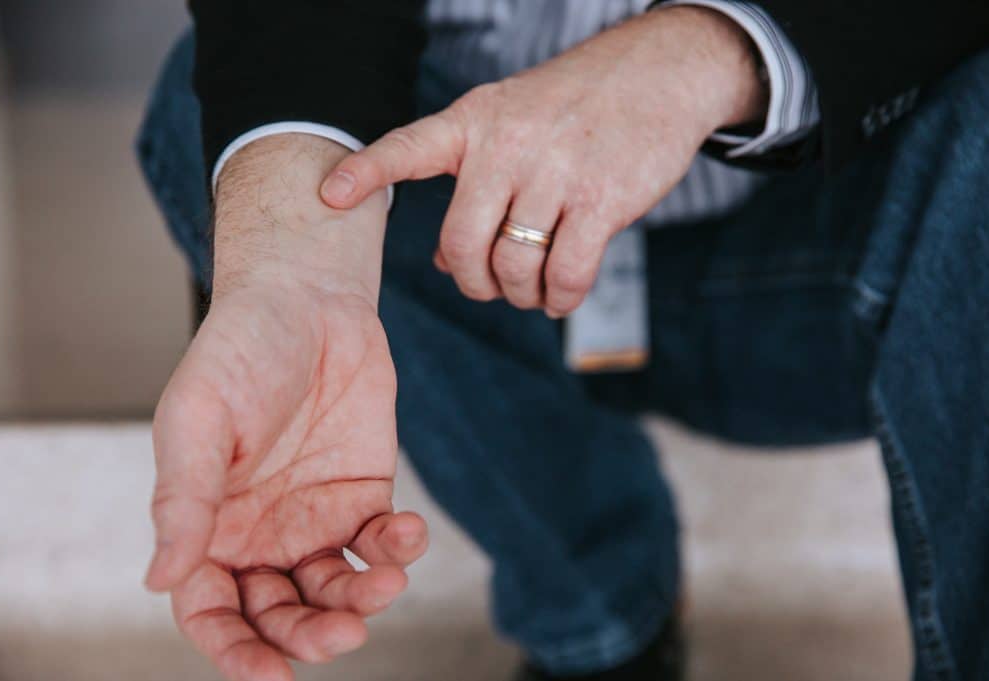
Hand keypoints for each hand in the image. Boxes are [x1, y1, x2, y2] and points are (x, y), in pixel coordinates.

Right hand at [145, 135, 424, 680]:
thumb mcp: (198, 420)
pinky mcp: (364, 495)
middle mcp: (261, 533)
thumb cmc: (238, 350)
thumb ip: (183, 499)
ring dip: (360, 602)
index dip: (233, 651)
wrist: (308, 301)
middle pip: (279, 614)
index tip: (267, 674)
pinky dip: (396, 551)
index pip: (211, 612)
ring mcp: (315, 518)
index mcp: (208, 525)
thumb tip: (158, 579)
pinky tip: (403, 533)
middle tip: (340, 633)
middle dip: (308, 636)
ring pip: (334, 590)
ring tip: (382, 584)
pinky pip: (380, 545)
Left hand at [320, 6, 765, 316]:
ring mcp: (554, 171)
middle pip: (462, 243)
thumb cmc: (576, 109)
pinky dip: (560, 298)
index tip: (330, 194)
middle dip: (473, 282)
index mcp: (475, 122)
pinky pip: (565, 273)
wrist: (658, 74)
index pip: (408, 147)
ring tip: (533, 292)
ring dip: (520, 294)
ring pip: (513, 265)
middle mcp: (507, 144)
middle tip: (490, 287)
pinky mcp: (601, 199)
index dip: (366, 171)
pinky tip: (561, 295)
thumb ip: (474, 187)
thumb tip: (446, 263)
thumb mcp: (511, 126)